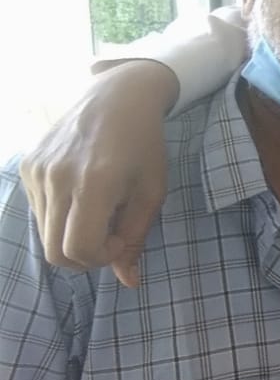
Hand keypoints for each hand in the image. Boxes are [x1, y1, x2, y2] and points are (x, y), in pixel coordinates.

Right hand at [19, 60, 176, 287]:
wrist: (119, 97)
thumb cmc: (144, 146)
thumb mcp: (152, 193)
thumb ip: (137, 238)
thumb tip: (128, 282)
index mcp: (94, 184)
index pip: (78, 249)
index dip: (101, 258)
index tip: (122, 238)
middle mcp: (57, 178)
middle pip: (56, 252)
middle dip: (85, 257)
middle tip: (111, 236)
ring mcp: (37, 171)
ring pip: (44, 234)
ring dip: (72, 236)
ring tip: (100, 212)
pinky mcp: (27, 166)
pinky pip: (38, 210)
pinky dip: (60, 216)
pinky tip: (83, 195)